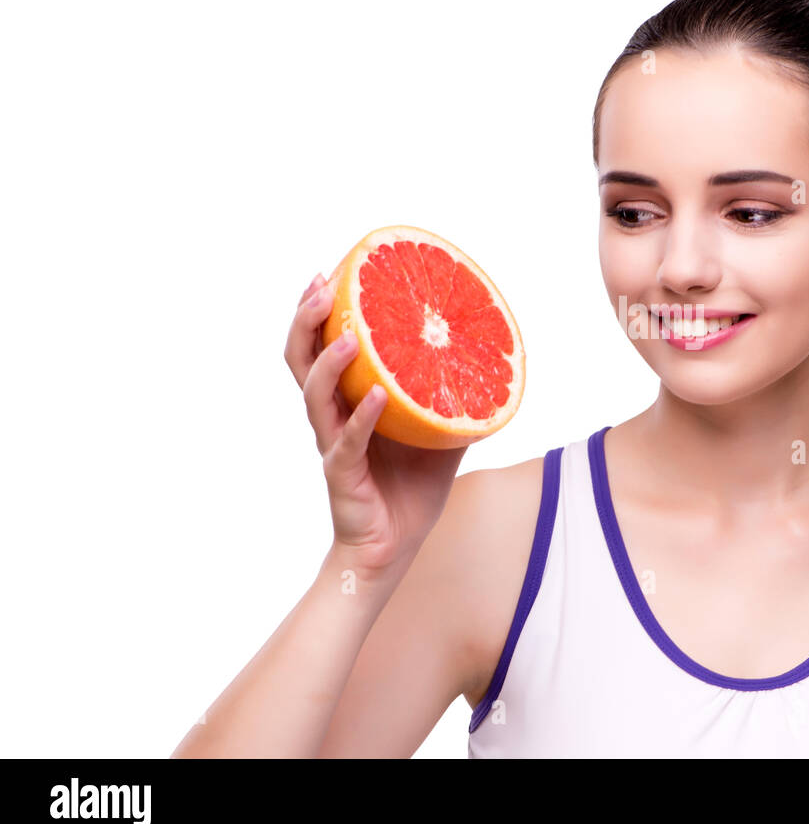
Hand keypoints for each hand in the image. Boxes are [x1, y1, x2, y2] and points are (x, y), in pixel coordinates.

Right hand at [283, 274, 465, 573]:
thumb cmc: (410, 490)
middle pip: (300, 361)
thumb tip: (491, 371)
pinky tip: (377, 395)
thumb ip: (453, 403)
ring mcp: (333, 444)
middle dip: (306, 322)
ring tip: (351, 334)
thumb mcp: (439, 436)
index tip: (325, 275)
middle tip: (320, 287)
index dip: (316, 314)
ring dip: (331, 361)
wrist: (392, 548)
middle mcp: (331, 418)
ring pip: (315, 396)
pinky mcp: (342, 473)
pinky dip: (363, 417)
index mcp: (346, 403)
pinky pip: (349, 441)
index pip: (320, 349)